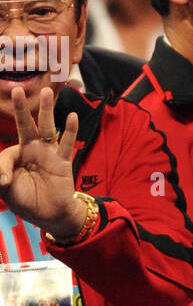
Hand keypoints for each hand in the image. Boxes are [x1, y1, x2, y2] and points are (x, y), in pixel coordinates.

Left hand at [0, 86, 82, 237]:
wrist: (49, 215)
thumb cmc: (26, 200)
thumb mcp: (7, 190)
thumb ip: (1, 176)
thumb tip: (2, 176)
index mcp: (17, 155)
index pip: (8, 152)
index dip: (4, 167)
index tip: (4, 182)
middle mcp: (33, 150)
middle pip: (26, 125)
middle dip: (21, 108)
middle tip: (16, 89)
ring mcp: (49, 153)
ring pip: (46, 128)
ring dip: (46, 110)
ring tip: (47, 92)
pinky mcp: (63, 161)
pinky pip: (66, 144)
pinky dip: (70, 130)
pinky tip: (72, 117)